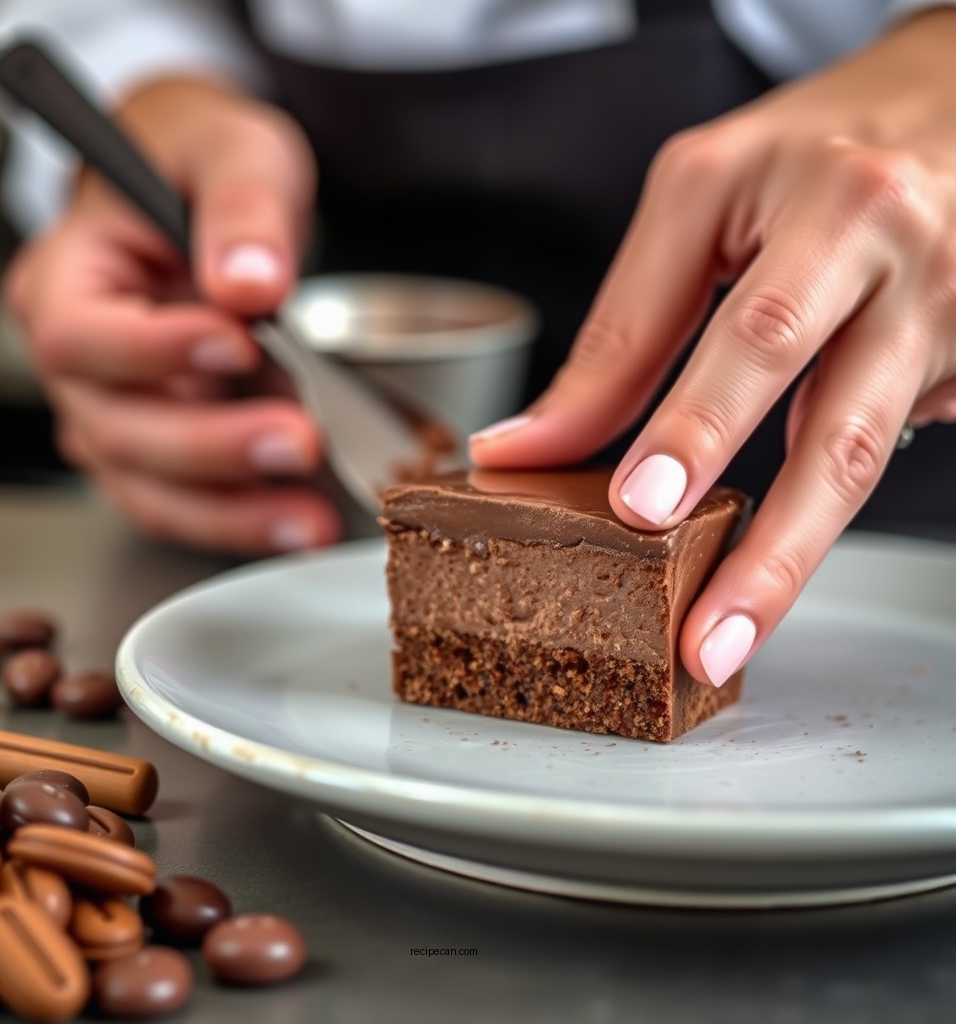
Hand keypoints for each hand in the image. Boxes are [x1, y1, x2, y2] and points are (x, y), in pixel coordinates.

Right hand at [5, 77, 340, 553]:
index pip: (83, 334)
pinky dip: (241, 520)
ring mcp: (116, 413)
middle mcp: (80, 361)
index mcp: (67, 277)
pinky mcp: (160, 450)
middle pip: (117, 426)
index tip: (238, 345)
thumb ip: (243, 207)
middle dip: (212, 447)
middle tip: (300, 441)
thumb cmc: (201, 169)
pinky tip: (298, 521)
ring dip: (231, 512)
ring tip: (309, 520)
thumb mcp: (233, 152)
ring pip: (148, 486)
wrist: (205, 197)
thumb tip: (251, 284)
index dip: (155, 352)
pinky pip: (186, 503)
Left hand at [470, 10, 955, 684]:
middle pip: (832, 424)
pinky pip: (892, 442)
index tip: (634, 507)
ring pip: (865, 461)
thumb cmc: (809, 150)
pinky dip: (824, 508)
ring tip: (726, 637)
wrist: (953, 100)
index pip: (746, 334)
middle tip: (699, 627)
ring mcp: (949, 314)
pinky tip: (775, 553)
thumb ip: (625, 328)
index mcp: (823, 203)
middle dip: (766, 543)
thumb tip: (529, 443)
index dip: (689, 429)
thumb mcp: (700, 202)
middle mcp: (899, 264)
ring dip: (793, 563)